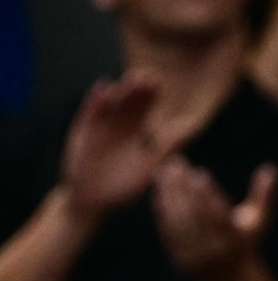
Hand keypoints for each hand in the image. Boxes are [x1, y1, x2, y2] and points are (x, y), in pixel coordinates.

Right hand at [61, 72, 163, 219]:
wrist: (93, 200)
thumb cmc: (124, 188)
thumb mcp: (148, 170)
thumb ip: (164, 152)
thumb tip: (185, 137)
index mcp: (139, 132)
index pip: (146, 108)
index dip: (152, 96)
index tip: (159, 83)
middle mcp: (121, 124)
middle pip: (131, 101)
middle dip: (139, 89)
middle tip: (148, 76)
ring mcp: (103, 125)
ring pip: (113, 103)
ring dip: (121, 91)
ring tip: (130, 79)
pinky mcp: (85, 130)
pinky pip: (91, 112)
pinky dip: (96, 101)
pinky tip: (104, 89)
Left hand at [153, 157, 277, 280]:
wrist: (229, 278)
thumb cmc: (245, 240)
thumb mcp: (260, 220)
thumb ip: (266, 195)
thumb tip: (271, 168)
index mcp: (237, 240)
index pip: (219, 214)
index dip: (208, 195)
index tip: (200, 174)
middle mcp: (216, 250)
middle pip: (195, 215)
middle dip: (184, 188)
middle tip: (177, 164)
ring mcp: (197, 256)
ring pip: (179, 222)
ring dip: (169, 195)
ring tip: (166, 171)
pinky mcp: (180, 259)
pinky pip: (168, 231)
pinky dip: (163, 209)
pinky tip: (160, 190)